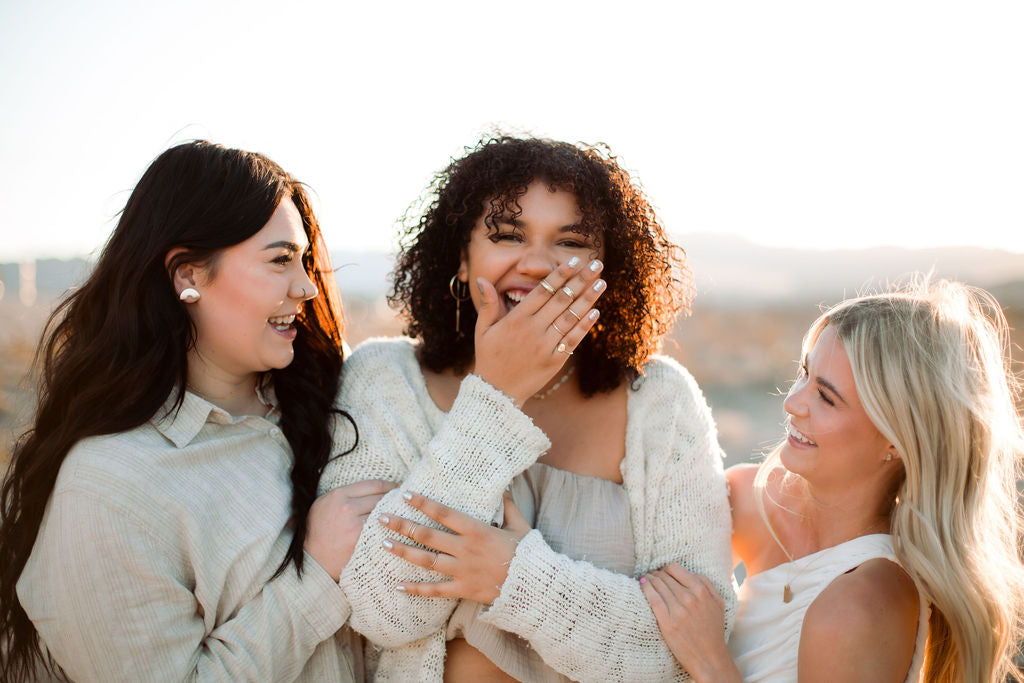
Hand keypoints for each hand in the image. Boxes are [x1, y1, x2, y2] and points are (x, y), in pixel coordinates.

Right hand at [305, 479, 397, 580]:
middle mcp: (347, 508)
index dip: (391, 485)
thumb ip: (344, 495)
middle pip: (382, 498)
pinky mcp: (361, 541)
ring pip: (384, 513)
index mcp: (338, 495)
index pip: (374, 484)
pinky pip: (382, 530)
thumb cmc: (318, 531)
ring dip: (397, 513)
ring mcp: (355, 525)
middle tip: (407, 501)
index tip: (399, 487)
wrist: (313, 561)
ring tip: (405, 513)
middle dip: (396, 498)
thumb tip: (370, 488)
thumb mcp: (324, 504)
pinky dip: (391, 528)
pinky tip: (398, 528)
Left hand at [378, 491, 530, 603]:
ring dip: (403, 552)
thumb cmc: (527, 553)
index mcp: (477, 530)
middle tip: (382, 518)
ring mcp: (462, 571)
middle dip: (403, 525)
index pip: (444, 513)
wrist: (532, 586)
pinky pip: (435, 590)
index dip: (423, 503)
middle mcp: (465, 549)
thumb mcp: (518, 525)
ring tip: (384, 544)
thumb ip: (507, 505)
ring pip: (426, 560)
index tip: (405, 494)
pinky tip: (397, 586)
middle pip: (427, 535)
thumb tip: (501, 486)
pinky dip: (415, 589)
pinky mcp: (462, 589)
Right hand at [473, 258, 604, 404]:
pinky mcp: (555, 360)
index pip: (543, 290)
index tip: (574, 261)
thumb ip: (488, 304)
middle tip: (596, 264)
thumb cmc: (489, 357)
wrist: (496, 392)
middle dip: (580, 279)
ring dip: (588, 298)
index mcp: (516, 319)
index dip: (561, 274)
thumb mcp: (483, 330)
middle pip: (561, 299)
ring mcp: (545, 345)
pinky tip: (596, 311)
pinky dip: (585, 325)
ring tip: (602, 282)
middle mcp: (533, 329)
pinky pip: (573, 339)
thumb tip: (482, 281)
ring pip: (571, 317)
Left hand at [640, 564, 739, 682]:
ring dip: (648, 579)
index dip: (666, 569)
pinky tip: (642, 584)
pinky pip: (653, 598)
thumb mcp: (718, 603)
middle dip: (656, 574)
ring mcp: (678, 610)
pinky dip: (645, 588)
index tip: (663, 572)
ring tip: (644, 578)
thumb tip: (689, 572)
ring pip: (657, 585)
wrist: (709, 658)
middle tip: (651, 575)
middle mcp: (689, 598)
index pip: (675, 569)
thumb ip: (706, 584)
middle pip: (664, 577)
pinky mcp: (667, 622)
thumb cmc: (713, 630)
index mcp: (701, 591)